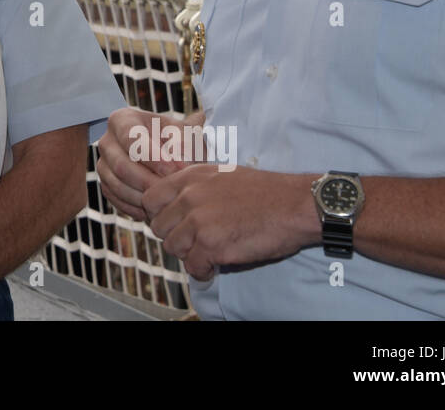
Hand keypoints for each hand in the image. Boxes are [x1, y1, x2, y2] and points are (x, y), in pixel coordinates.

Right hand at [95, 107, 195, 219]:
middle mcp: (107, 141)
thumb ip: (184, 145)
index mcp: (123, 120)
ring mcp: (104, 164)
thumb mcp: (186, 134)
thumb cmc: (179, 140)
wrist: (173, 155)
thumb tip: (177, 162)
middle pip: (121, 165)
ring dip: (142, 197)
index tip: (173, 170)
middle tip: (171, 190)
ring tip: (166, 200)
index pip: (130, 138)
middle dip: (148, 181)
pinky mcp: (106, 184)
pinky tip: (155, 208)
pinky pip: (116, 199)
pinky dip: (135, 207)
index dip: (151, 156)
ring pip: (117, 185)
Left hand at [142, 163, 318, 280]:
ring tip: (208, 251)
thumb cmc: (264, 192)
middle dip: (174, 236)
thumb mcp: (221, 173)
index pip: (150, 198)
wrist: (294, 205)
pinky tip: (216, 264)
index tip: (173, 223)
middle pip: (158, 226)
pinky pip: (192, 266)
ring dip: (188, 254)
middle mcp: (189, 196)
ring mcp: (199, 221)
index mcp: (190, 177)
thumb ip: (194, 185)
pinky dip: (203, 270)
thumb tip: (174, 202)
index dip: (158, 214)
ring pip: (172, 247)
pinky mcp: (211, 245)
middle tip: (193, 241)